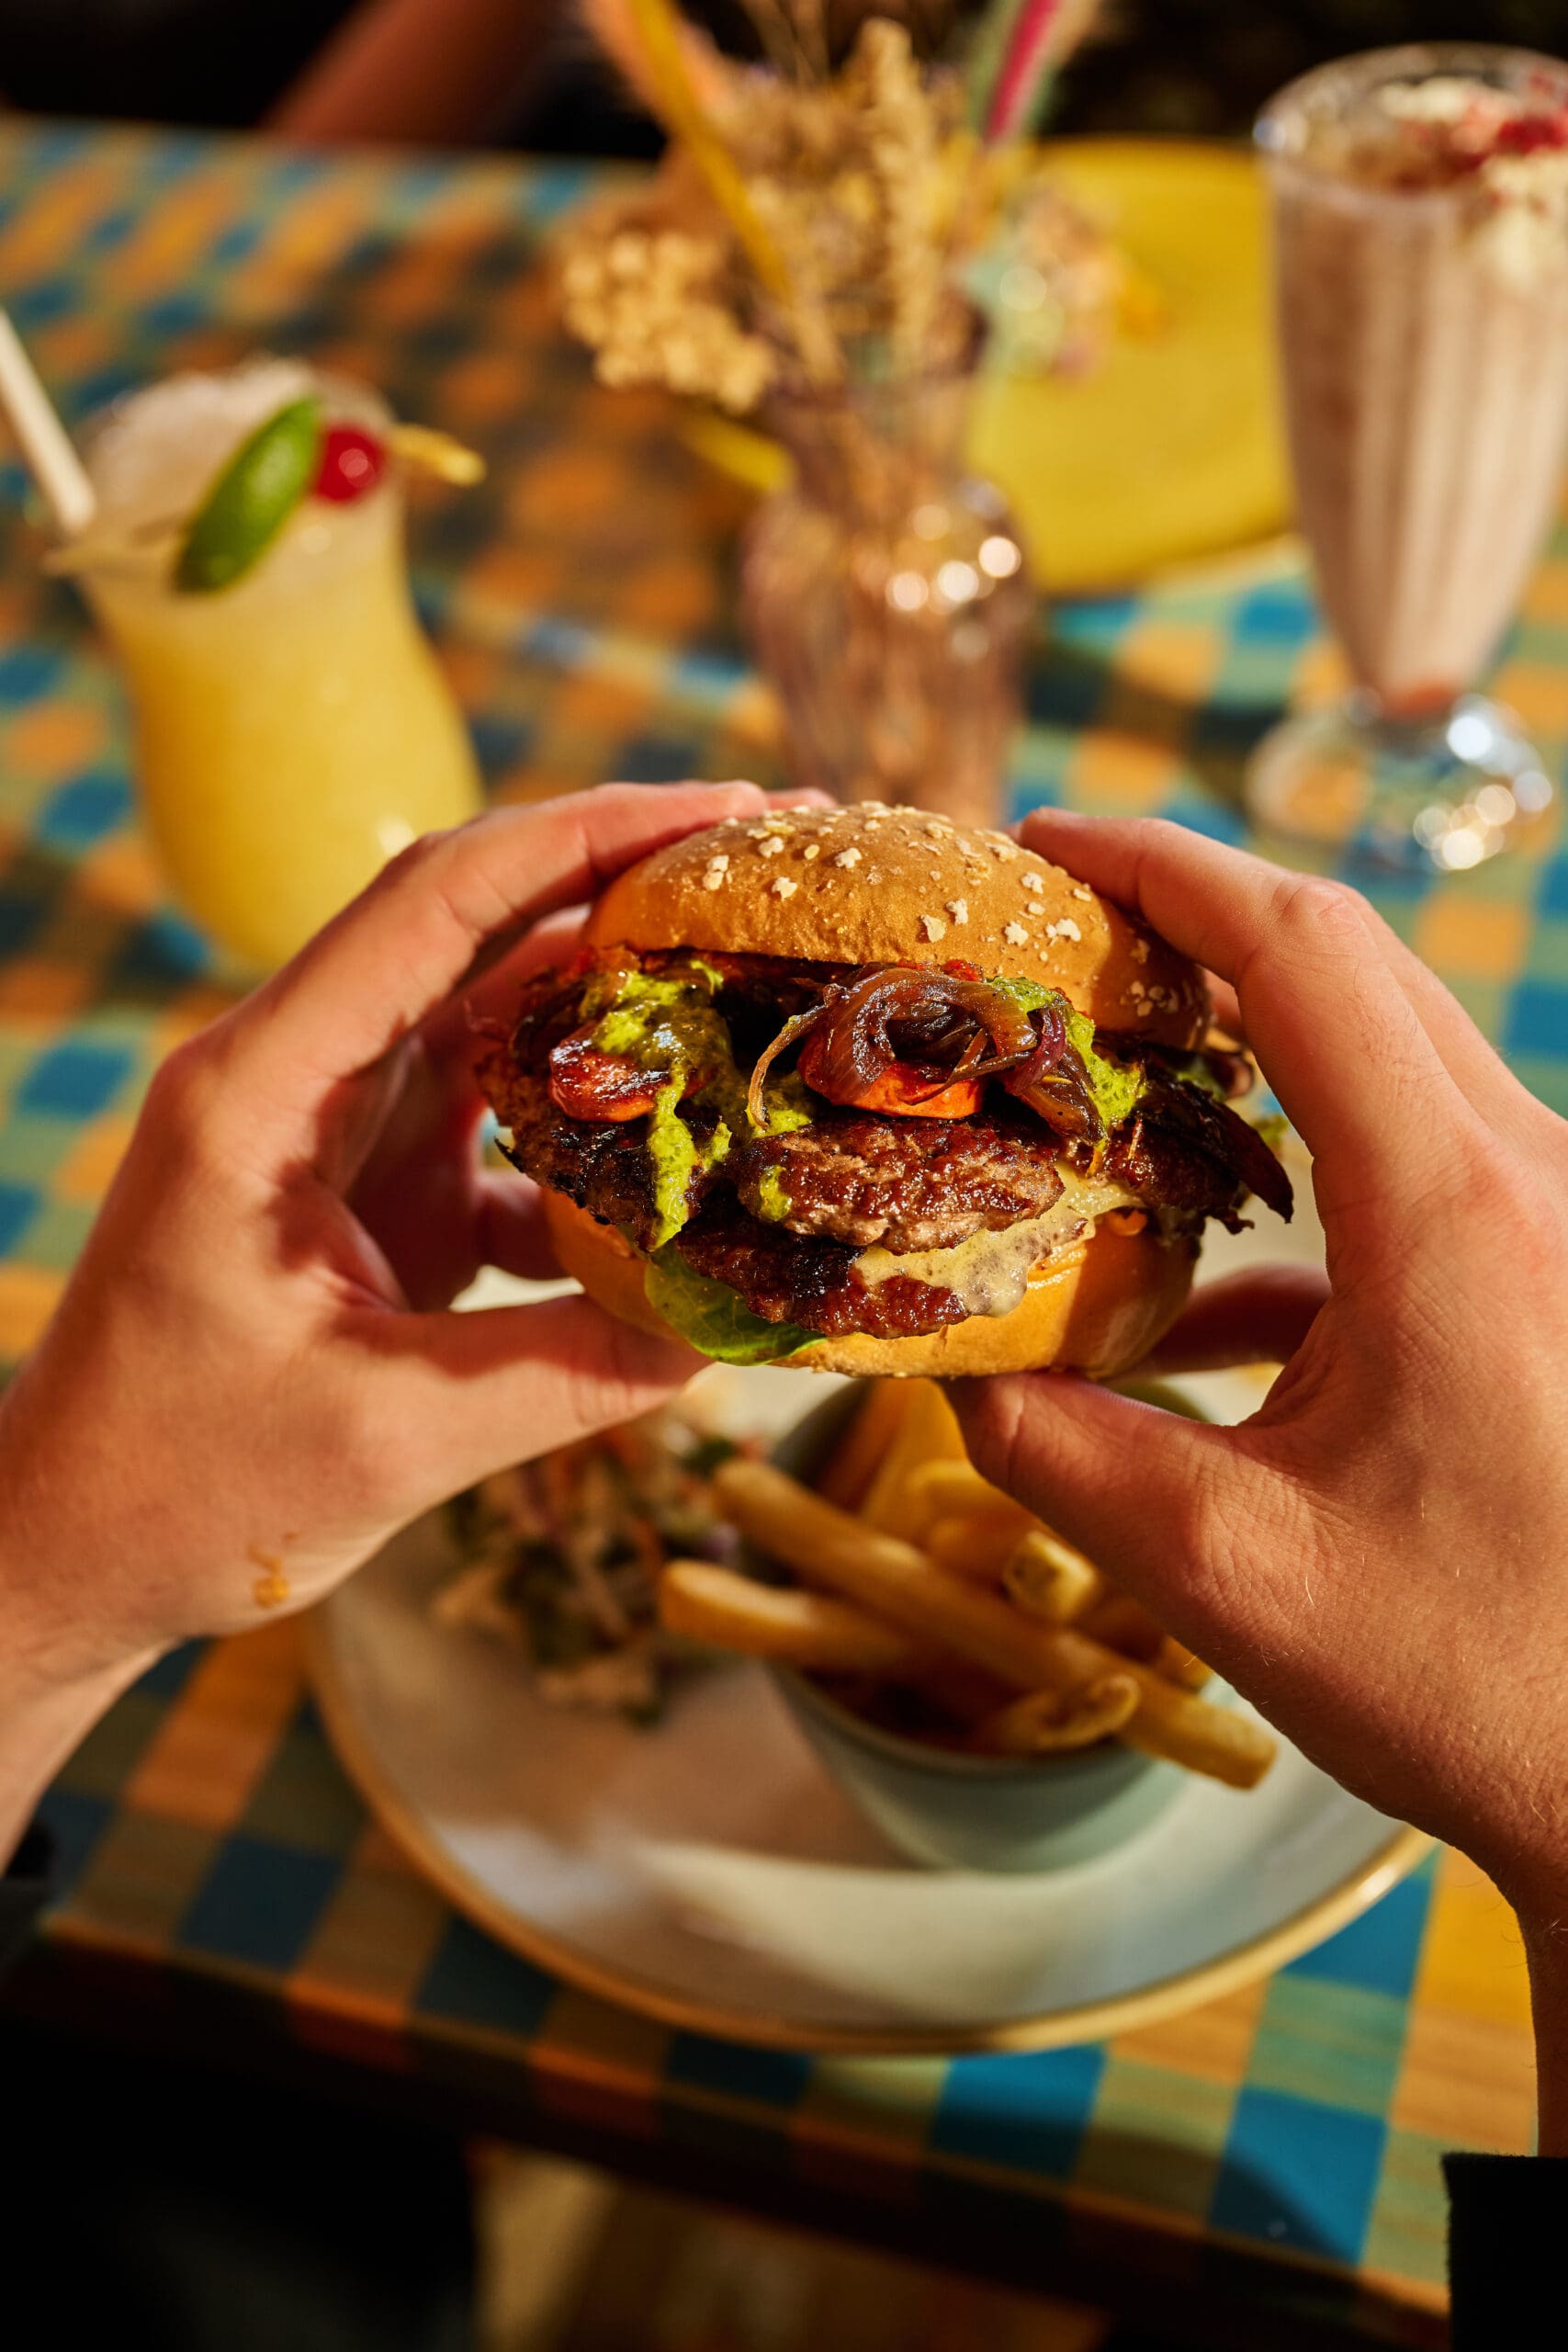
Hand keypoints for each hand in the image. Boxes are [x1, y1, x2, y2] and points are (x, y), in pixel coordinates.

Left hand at [0, 782, 775, 1743]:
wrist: (74, 1548)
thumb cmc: (179, 1488)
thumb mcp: (388, 1438)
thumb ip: (564, 1375)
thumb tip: (732, 1332)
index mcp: (261, 1090)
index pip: (434, 902)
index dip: (584, 837)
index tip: (722, 809)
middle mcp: (294, 1074)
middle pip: (474, 922)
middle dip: (625, 877)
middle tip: (775, 857)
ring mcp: (332, 1125)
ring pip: (496, 1013)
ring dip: (621, 999)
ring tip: (759, 977)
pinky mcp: (368, 1186)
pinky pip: (498, 1121)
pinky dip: (590, 1140)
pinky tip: (680, 1178)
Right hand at [954, 814, 1567, 1963]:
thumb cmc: (1483, 1682)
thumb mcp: (1232, 1577)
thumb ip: (1062, 1457)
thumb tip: (942, 1373)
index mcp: (1454, 1213)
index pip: (1304, 951)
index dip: (1164, 868)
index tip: (1043, 844)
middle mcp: (1526, 1183)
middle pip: (1349, 972)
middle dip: (1193, 931)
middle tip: (1049, 946)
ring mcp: (1550, 1229)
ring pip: (1384, 1067)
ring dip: (1240, 1066)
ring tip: (1104, 1105)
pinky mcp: (1545, 1285)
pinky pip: (1409, 1180)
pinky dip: (1294, 1199)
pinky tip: (1200, 1315)